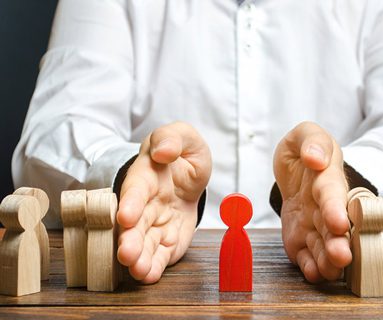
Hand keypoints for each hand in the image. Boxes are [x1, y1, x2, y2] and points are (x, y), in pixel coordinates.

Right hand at [116, 122, 211, 283]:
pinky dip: (154, 266)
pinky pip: (159, 254)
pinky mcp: (166, 240)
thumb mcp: (183, 137)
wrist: (186, 178)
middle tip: (127, 254)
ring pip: (144, 242)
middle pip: (136, 222)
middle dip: (130, 238)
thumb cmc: (180, 156)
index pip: (136, 189)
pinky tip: (149, 276)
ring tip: (138, 270)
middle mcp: (146, 203)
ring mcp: (155, 224)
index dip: (131, 202)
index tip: (126, 216)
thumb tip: (165, 151)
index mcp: (146, 176)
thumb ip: (173, 138)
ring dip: (140, 258)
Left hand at [274, 121, 350, 281]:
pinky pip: (306, 256)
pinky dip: (310, 266)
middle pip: (333, 228)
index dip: (335, 209)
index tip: (338, 222)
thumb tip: (315, 157)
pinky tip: (312, 274)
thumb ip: (313, 140)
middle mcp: (325, 207)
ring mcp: (314, 226)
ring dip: (327, 260)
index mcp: (328, 180)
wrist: (296, 170)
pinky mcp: (301, 239)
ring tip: (329, 270)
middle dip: (338, 243)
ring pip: (323, 246)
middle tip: (341, 256)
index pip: (332, 195)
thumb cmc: (305, 151)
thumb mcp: (307, 134)